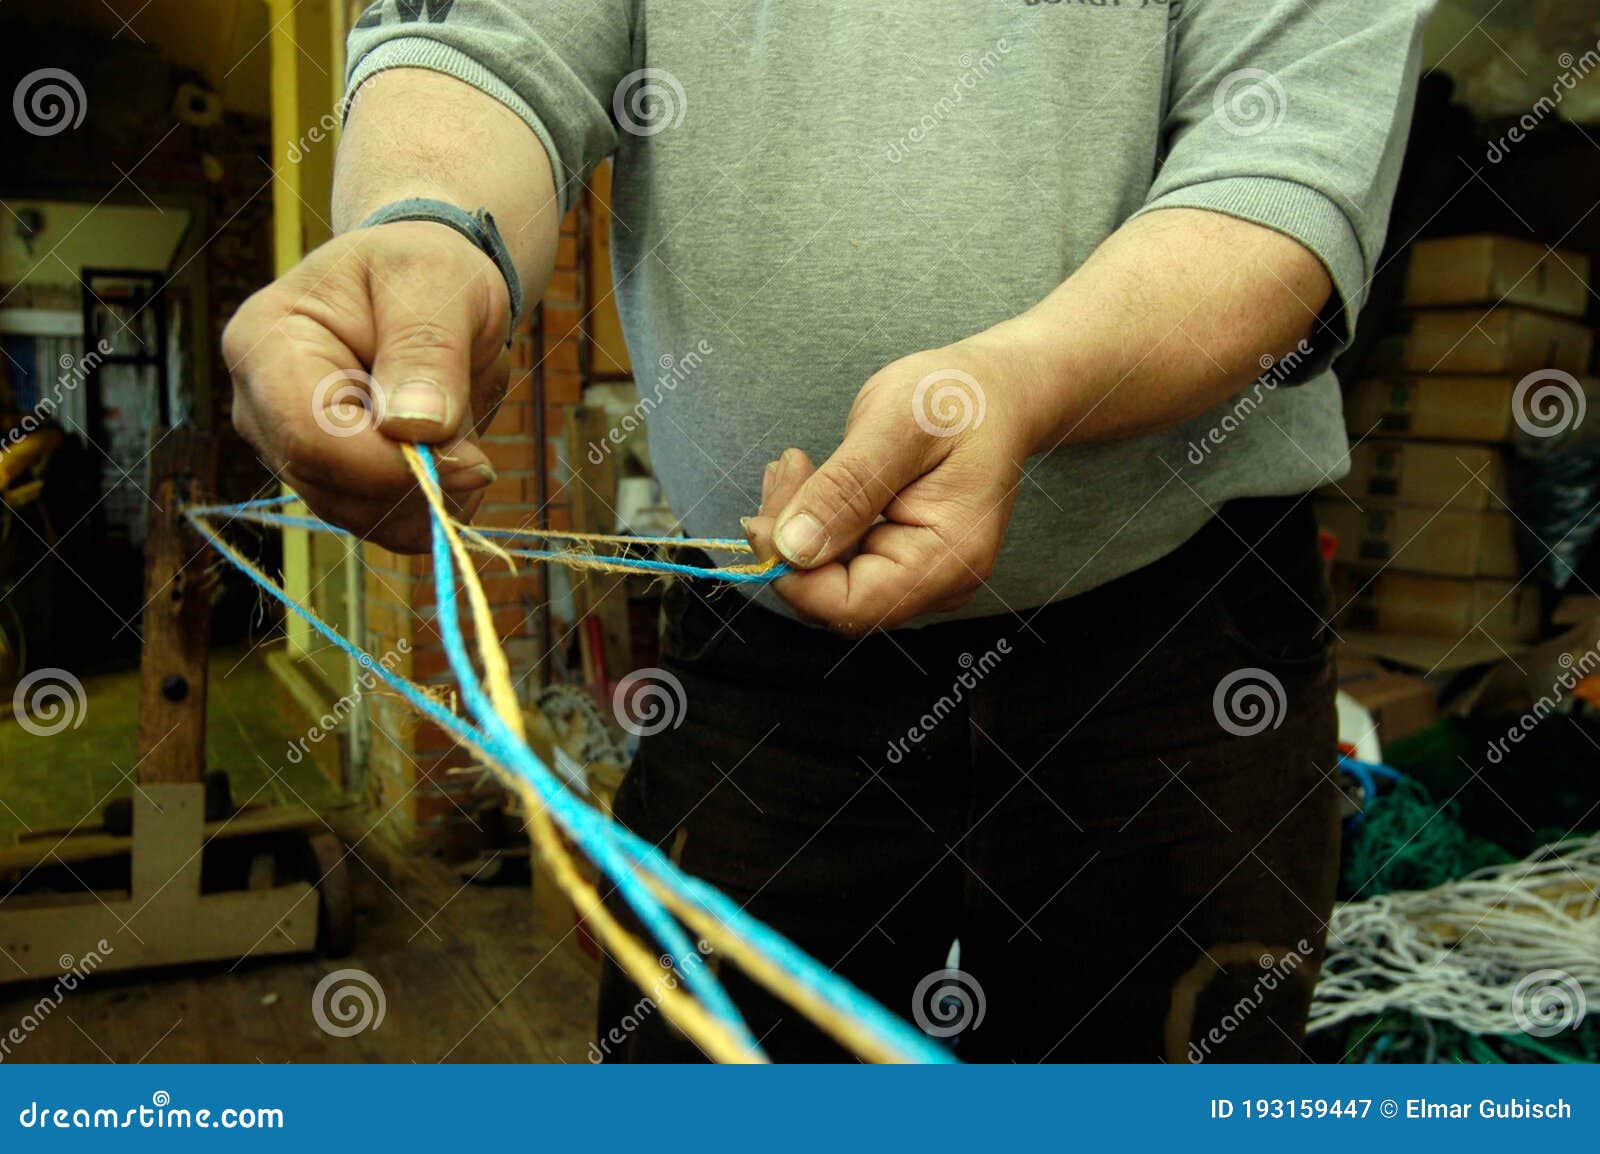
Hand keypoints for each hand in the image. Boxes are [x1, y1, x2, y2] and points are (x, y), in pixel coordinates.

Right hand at [223, 221, 510, 552]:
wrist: (430, 288)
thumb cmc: (426, 269)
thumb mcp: (436, 282)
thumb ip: (426, 349)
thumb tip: (415, 427)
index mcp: (266, 343)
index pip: (309, 436)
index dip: (387, 465)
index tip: (466, 456)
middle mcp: (263, 406)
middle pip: (330, 486)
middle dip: (414, 484)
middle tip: (477, 453)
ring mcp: (292, 448)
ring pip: (355, 515)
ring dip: (427, 500)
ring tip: (467, 445)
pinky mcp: (331, 478)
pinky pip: (379, 525)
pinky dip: (429, 512)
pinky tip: (456, 469)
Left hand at [743, 338, 1040, 634]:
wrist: (993, 390)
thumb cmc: (958, 399)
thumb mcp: (896, 427)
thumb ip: (845, 490)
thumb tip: (790, 548)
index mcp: (946, 559)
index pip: (851, 606)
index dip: (795, 575)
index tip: (762, 518)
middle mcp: (935, 582)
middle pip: (835, 595)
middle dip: (792, 541)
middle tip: (786, 469)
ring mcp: (918, 574)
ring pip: (830, 578)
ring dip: (796, 527)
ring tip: (793, 465)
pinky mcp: (899, 557)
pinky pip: (841, 558)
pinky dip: (814, 521)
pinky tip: (806, 477)